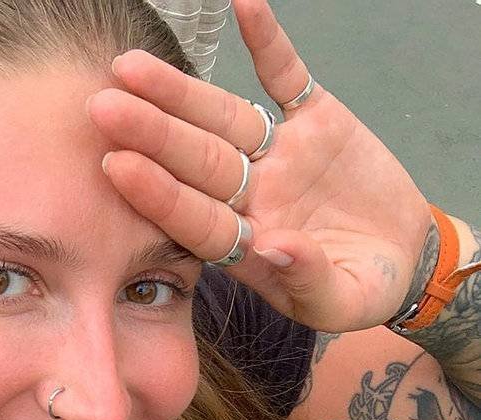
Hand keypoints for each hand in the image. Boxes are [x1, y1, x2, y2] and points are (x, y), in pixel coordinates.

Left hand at [85, 0, 433, 332]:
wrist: (403, 256)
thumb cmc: (362, 290)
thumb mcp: (342, 302)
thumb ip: (307, 279)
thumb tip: (274, 248)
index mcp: (246, 247)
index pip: (194, 218)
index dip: (158, 194)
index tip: (117, 166)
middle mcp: (251, 196)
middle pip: (195, 162)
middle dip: (151, 134)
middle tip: (102, 105)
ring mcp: (279, 155)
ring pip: (222, 118)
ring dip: (181, 92)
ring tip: (131, 66)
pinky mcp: (314, 119)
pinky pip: (286, 75)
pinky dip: (267, 41)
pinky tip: (242, 5)